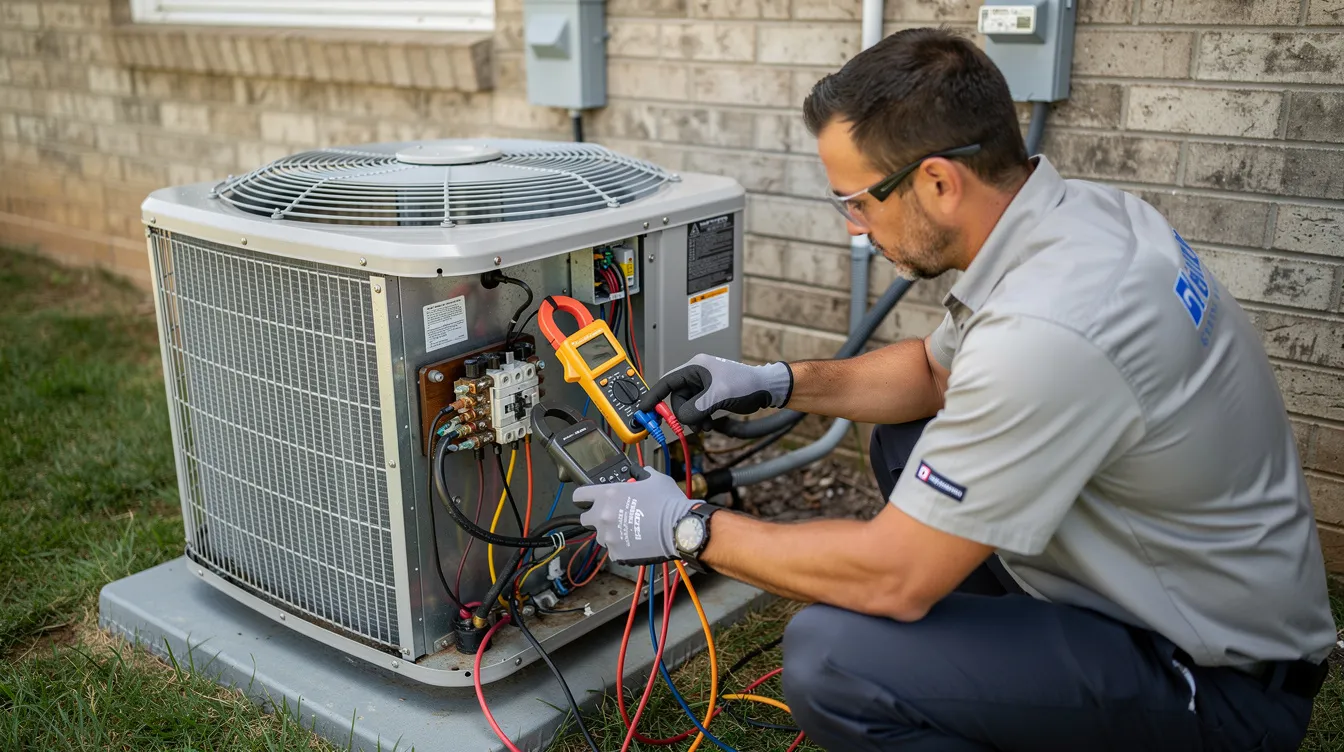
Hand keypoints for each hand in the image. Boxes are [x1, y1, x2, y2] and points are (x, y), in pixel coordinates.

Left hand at [573, 469, 697, 565]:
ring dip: (609, 533)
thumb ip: (641, 475)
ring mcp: (608, 535)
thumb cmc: (668, 503)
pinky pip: (613, 551)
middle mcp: (604, 515)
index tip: (586, 501)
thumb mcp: (654, 479)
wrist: (679, 527)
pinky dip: (621, 548)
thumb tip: (641, 473)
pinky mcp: (616, 552)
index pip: (579, 495)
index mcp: (608, 494)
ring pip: (600, 536)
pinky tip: (635, 542)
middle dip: (595, 517)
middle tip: (611, 517)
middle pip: (585, 518)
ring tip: (627, 531)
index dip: (583, 498)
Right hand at [637, 354, 791, 431]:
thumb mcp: (719, 395)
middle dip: (684, 414)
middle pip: (676, 399)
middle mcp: (697, 375)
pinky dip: (700, 419)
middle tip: (695, 423)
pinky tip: (710, 423)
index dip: (654, 396)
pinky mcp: (710, 396)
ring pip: (687, 407)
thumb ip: (697, 407)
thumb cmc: (748, 384)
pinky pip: (696, 410)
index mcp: (696, 367)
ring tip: (706, 424)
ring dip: (694, 419)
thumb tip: (683, 417)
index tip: (644, 409)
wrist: (766, 389)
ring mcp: (703, 386)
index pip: (667, 382)